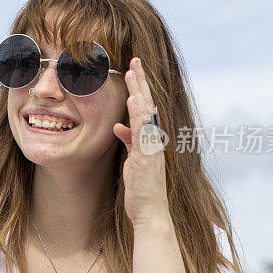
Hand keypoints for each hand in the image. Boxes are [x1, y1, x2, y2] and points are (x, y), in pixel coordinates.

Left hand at [112, 57, 170, 227]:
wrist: (150, 213)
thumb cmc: (140, 189)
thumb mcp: (131, 161)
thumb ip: (128, 141)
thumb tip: (118, 126)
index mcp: (149, 139)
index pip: (144, 107)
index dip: (138, 88)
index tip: (132, 69)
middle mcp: (154, 139)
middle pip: (147, 104)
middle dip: (140, 81)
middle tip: (135, 59)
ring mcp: (152, 147)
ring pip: (146, 113)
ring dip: (139, 91)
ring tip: (133, 72)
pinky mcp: (148, 156)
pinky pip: (143, 132)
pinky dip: (138, 116)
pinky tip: (134, 101)